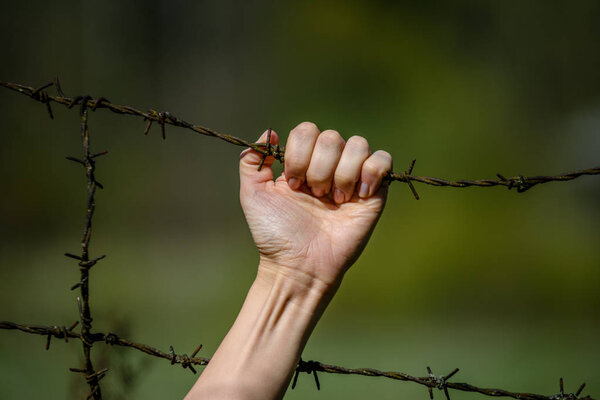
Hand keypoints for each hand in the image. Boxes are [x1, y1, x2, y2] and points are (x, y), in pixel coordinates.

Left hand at [240, 122, 391, 289]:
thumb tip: (269, 132)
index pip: (307, 131)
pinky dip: (371, 172)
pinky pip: (383, 159)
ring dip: (342, 173)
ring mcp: (352, 177)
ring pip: (357, 145)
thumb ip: (252, 160)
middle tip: (314, 196)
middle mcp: (328, 165)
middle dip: (319, 169)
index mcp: (302, 162)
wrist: (300, 266)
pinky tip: (356, 196)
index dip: (299, 154)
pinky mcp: (374, 192)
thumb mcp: (253, 194)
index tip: (293, 185)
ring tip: (333, 200)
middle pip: (332, 137)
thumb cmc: (275, 234)